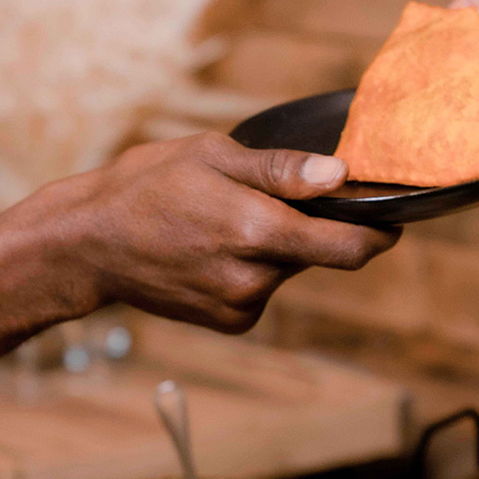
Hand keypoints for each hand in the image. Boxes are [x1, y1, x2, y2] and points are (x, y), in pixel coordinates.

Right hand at [52, 133, 397, 333]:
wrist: (87, 244)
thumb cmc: (147, 185)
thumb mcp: (213, 156)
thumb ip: (282, 170)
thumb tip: (340, 176)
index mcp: (256, 230)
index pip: (347, 248)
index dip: (378, 234)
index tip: (391, 220)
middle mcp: (254, 278)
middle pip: (319, 255)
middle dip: (314, 228)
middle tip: (273, 198)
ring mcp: (240, 305)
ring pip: (290, 270)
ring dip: (279, 246)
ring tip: (227, 219)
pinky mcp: (228, 322)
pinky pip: (265, 289)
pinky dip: (256, 267)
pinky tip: (215, 247)